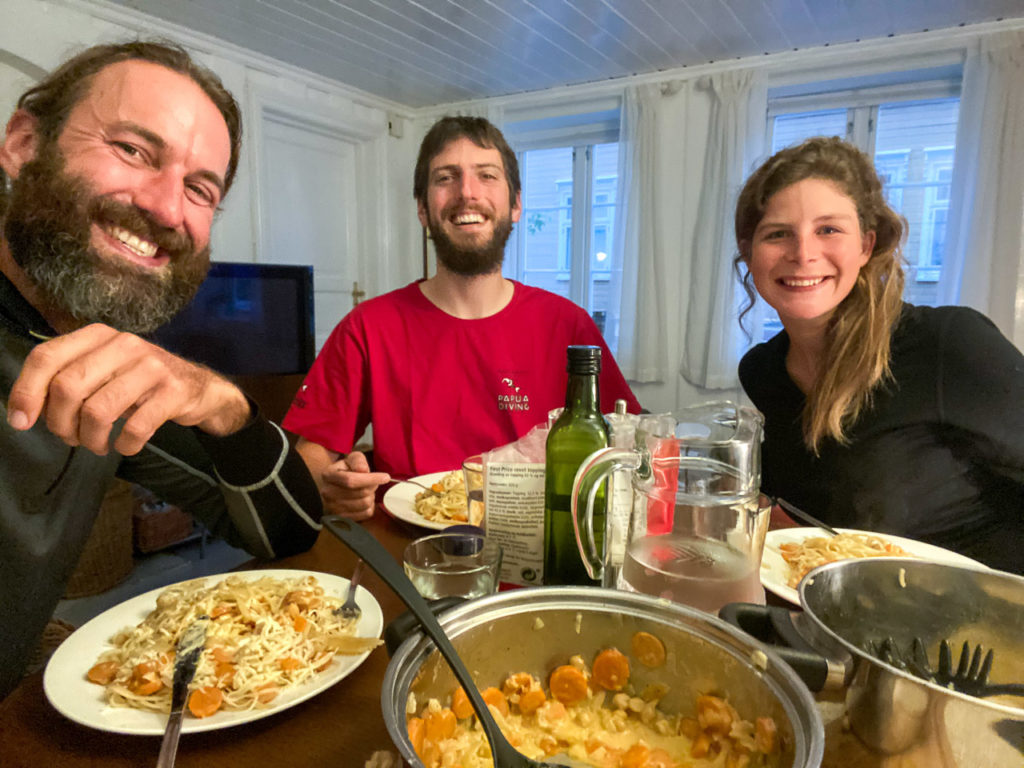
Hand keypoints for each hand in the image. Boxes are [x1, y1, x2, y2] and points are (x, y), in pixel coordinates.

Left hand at [6, 324, 250, 455]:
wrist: (201, 388)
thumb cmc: (141, 382)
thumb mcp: (103, 369)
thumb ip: (67, 380)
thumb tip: (23, 412)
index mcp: (98, 335)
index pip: (46, 357)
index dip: (26, 391)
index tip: (21, 421)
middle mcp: (123, 344)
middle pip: (68, 386)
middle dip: (60, 423)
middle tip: (71, 437)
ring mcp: (151, 366)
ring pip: (98, 410)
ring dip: (91, 439)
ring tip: (98, 445)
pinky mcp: (173, 391)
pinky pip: (136, 427)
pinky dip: (125, 445)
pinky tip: (125, 446)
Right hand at [319, 451, 390, 520]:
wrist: (334, 485)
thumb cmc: (345, 470)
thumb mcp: (351, 459)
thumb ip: (358, 461)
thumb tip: (363, 469)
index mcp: (328, 475)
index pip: (351, 480)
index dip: (370, 479)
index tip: (385, 477)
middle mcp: (327, 492)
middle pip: (360, 493)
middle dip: (372, 486)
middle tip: (372, 482)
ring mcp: (333, 507)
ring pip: (364, 504)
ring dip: (371, 496)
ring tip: (366, 491)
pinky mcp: (342, 517)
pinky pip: (365, 514)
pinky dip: (370, 506)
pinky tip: (364, 499)